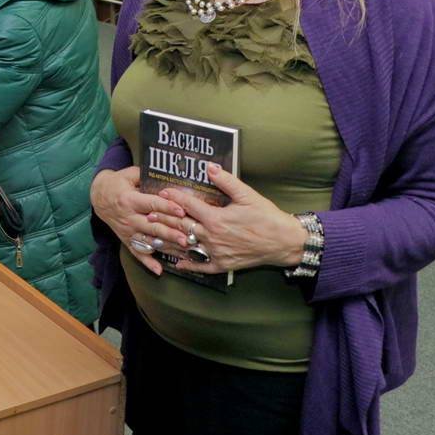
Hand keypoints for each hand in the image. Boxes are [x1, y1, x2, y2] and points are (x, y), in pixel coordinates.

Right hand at [90, 166, 189, 275]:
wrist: (98, 197)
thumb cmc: (117, 183)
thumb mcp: (128, 174)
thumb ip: (144, 175)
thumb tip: (165, 174)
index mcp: (129, 200)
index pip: (151, 204)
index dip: (167, 207)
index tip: (182, 211)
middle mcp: (129, 217)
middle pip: (152, 226)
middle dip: (171, 232)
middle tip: (188, 237)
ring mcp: (127, 231)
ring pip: (149, 241)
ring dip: (166, 247)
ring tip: (183, 251)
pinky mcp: (126, 239)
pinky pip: (137, 253)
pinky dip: (147, 262)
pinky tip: (159, 270)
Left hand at [147, 163, 306, 273]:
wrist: (285, 242)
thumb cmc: (267, 216)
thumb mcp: (247, 195)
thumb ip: (226, 181)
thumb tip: (209, 167)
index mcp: (216, 218)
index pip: (189, 205)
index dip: (175, 197)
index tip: (162, 192)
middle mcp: (212, 236)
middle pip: (182, 226)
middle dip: (165, 219)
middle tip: (149, 214)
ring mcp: (216, 252)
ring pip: (187, 246)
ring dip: (169, 241)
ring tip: (153, 236)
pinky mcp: (223, 265)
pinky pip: (202, 267)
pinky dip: (188, 266)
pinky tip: (177, 264)